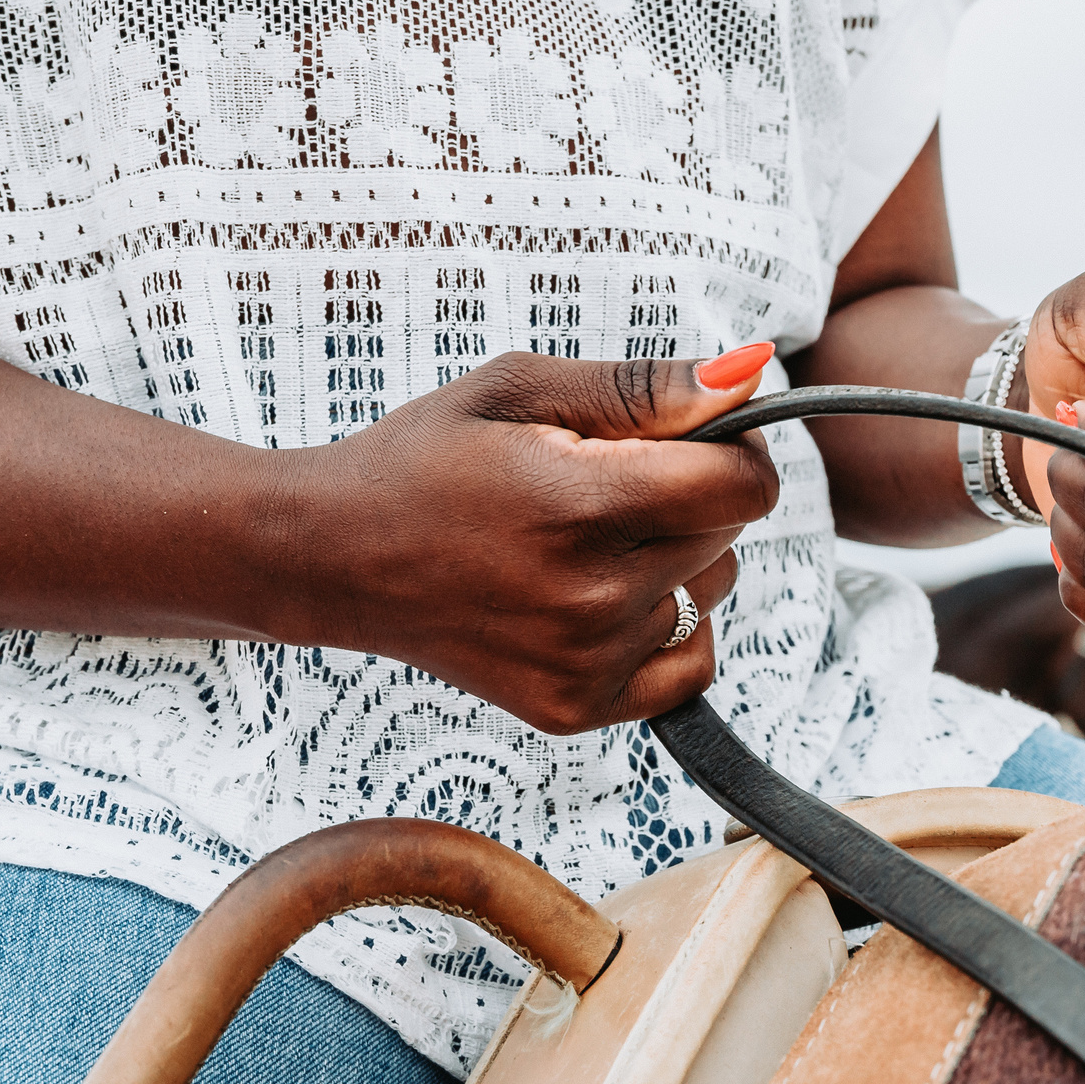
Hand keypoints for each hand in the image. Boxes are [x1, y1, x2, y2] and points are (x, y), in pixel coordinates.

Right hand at [294, 347, 782, 734]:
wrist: (335, 555)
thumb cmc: (424, 459)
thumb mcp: (524, 390)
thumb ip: (646, 388)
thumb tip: (750, 375)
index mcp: (583, 507)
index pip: (743, 487)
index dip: (734, 450)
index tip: (691, 439)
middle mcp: (592, 596)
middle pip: (728, 536)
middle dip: (691, 498)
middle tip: (608, 483)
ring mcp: (585, 662)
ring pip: (710, 595)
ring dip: (678, 562)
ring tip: (590, 540)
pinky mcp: (575, 708)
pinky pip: (689, 667)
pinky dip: (669, 630)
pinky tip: (607, 597)